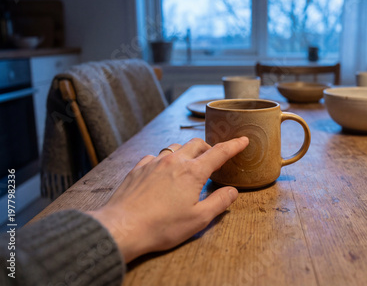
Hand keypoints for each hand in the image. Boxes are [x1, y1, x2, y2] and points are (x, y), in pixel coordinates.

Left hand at [87, 136, 248, 262]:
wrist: (122, 227)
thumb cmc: (161, 226)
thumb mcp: (198, 219)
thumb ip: (219, 202)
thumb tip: (232, 191)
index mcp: (192, 172)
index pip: (219, 152)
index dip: (234, 145)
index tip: (243, 139)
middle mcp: (174, 161)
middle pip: (197, 144)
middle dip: (209, 147)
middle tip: (214, 159)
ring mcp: (154, 162)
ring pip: (176, 148)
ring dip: (187, 152)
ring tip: (189, 166)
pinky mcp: (138, 168)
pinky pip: (156, 156)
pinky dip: (165, 160)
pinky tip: (163, 172)